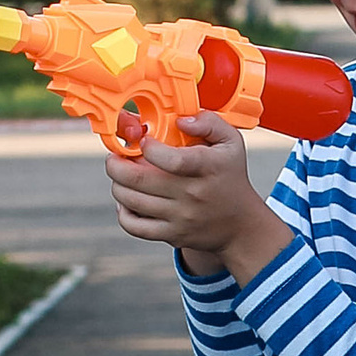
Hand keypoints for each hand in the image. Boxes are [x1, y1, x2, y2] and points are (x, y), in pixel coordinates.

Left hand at [104, 113, 289, 282]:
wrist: (241, 225)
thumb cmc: (230, 176)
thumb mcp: (231, 143)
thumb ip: (209, 122)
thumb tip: (180, 120)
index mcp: (208, 167)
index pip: (173, 160)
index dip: (149, 148)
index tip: (144, 141)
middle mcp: (193, 194)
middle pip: (139, 180)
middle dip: (116, 165)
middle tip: (115, 157)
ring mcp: (181, 217)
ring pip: (131, 201)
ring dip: (117, 184)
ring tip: (120, 175)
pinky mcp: (172, 235)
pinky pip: (134, 226)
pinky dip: (122, 212)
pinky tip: (127, 200)